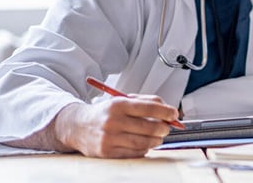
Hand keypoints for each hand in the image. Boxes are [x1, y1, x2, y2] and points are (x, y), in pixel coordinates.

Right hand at [53, 94, 178, 157]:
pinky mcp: (107, 152)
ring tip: (158, 137)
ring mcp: (109, 138)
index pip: (150, 108)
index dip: (166, 112)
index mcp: (118, 105)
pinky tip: (144, 144)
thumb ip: (147, 102)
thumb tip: (169, 111)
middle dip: (164, 128)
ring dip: (156, 140)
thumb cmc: (106, 113)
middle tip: (167, 128)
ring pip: (144, 142)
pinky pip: (134, 153)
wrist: (77, 126)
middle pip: (149, 127)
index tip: (174, 114)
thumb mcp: (123, 100)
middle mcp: (113, 121)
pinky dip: (144, 149)